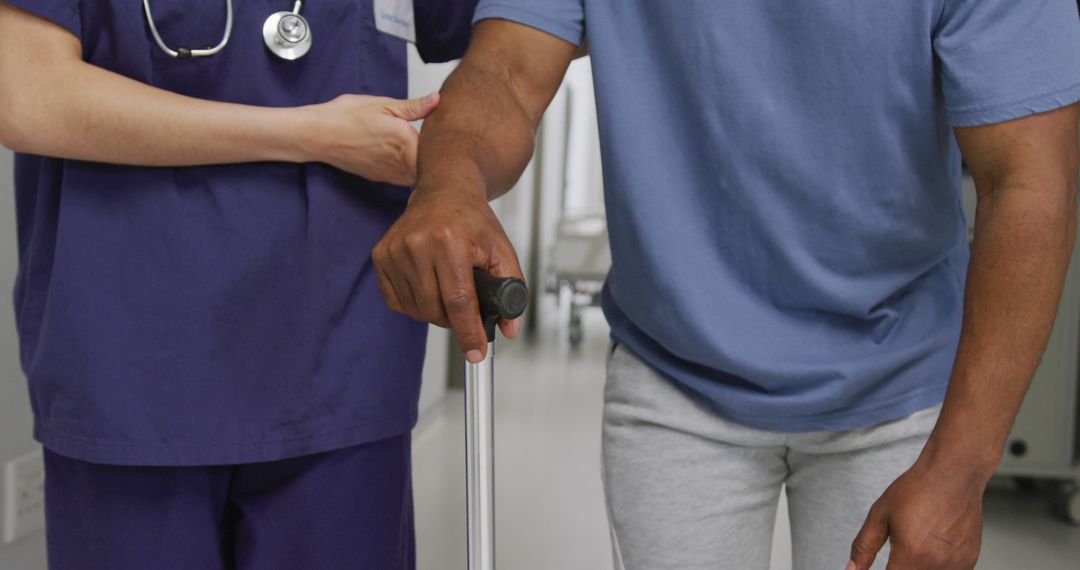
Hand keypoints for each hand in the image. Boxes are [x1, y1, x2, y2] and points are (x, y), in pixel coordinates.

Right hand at [306, 93, 439, 184]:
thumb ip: (414, 107)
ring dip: (425, 167)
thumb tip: (437, 100)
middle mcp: (400, 163)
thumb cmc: (346, 117)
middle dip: (439, 159)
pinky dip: (410, 170)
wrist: (318, 135)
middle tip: (447, 146)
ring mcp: (390, 174)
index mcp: (405, 143)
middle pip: (432, 169)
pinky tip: (409, 158)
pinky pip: (404, 178)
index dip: (448, 147)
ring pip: (419, 176)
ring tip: (429, 154)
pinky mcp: (380, 177)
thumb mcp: (383, 104)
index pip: (438, 153)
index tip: (455, 139)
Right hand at [372, 187, 523, 362]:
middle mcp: (418, 243)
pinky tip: (427, 284)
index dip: (468, 332)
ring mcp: (395, 249)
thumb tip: (509, 329)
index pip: (459, 301)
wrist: (445, 192)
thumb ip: (512, 290)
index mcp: (450, 241)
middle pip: (434, 309)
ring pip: (415, 309)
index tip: (475, 352)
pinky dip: (414, 304)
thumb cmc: (473, 222)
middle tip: (464, 308)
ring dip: (434, 312)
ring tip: (447, 288)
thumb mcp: (502, 251)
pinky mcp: (381, 255)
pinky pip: (396, 301)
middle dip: (453, 320)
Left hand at [849, 458, 984, 569]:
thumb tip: (852, 569)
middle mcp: (936, 564)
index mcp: (910, 554)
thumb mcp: (880, 515)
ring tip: (918, 542)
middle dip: (900, 567)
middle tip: (901, 547)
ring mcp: (956, 565)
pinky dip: (935, 566)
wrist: (953, 474)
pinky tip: (932, 547)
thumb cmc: (918, 489)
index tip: (884, 564)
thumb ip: (863, 547)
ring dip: (917, 567)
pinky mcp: (969, 561)